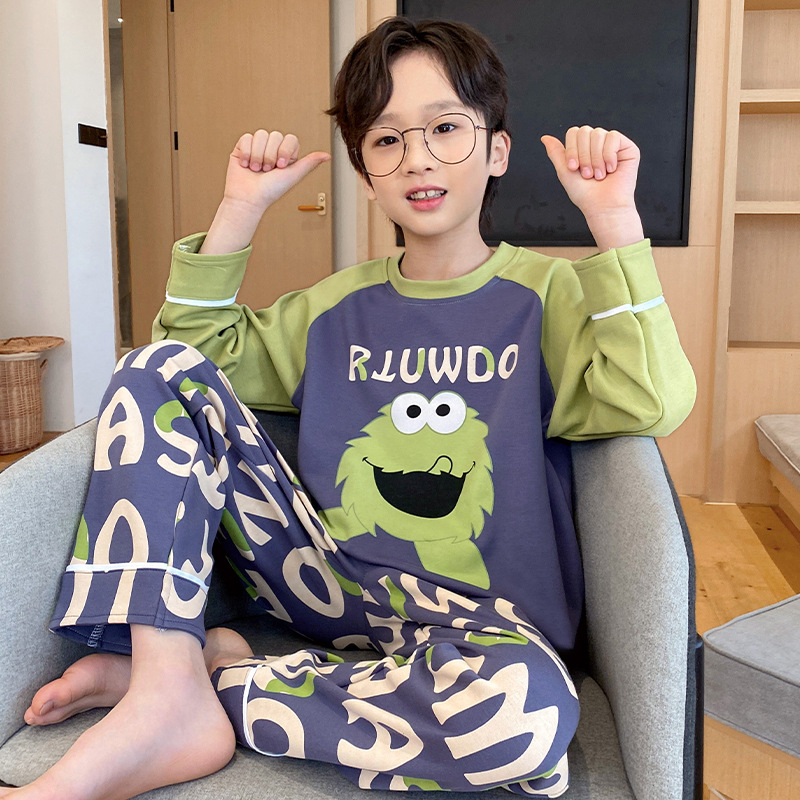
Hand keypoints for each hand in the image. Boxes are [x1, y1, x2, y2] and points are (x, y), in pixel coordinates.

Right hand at [200, 130, 330, 254]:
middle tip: (267, 171)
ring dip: (258, 155)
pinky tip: (246, 165)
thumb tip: (328, 156)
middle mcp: (272, 149)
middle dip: (270, 155)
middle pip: (274, 135)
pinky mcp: (242, 147)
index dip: (284, 151)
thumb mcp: (294, 175)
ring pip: (260, 135)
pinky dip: (246, 153)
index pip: (290, 138)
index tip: (281, 166)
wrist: (248, 198)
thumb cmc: (271, 190)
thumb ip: (310, 163)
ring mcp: (257, 147)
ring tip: (256, 169)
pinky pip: (246, 138)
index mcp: (286, 154)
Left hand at [541, 127, 642, 248]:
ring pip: (598, 133)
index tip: (573, 168)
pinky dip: (609, 155)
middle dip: (583, 155)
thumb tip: (545, 137)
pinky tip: (611, 169)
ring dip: (596, 159)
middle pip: (584, 131)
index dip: (572, 149)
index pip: (574, 132)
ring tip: (598, 175)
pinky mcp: (627, 147)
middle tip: (588, 174)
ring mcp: (612, 145)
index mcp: (583, 148)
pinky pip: (613, 136)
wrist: (604, 207)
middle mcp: (598, 144)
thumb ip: (556, 154)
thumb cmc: (586, 194)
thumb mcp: (565, 172)